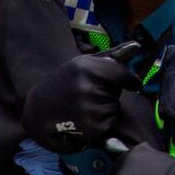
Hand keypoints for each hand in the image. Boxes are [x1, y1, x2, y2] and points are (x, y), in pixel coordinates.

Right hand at [22, 46, 141, 153]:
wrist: (37, 110)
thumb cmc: (64, 83)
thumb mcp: (82, 65)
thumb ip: (112, 57)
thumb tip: (137, 46)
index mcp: (85, 67)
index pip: (121, 74)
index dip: (130, 80)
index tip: (134, 84)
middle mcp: (86, 87)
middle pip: (117, 92)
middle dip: (108, 93)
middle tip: (87, 94)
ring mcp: (86, 109)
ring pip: (114, 109)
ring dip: (105, 110)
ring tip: (83, 107)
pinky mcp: (89, 128)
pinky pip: (109, 124)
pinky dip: (100, 124)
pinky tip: (84, 119)